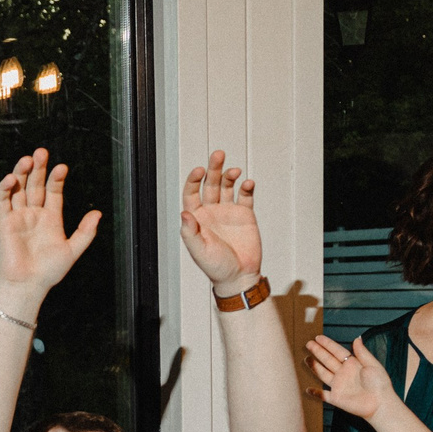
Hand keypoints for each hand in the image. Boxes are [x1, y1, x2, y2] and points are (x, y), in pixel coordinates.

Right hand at [0, 148, 99, 302]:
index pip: (53, 191)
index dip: (56, 179)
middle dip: (38, 168)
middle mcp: (34, 214)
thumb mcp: (72, 250)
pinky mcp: (4, 222)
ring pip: (18, 188)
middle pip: (35, 185)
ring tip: (28, 159)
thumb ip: (85, 232)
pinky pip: (2, 201)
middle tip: (42, 152)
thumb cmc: (49, 272)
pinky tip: (11, 178)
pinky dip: (5, 188)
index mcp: (50, 219)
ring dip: (21, 173)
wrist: (27, 285)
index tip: (62, 168)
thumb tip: (98, 213)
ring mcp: (18, 217)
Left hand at [180, 151, 262, 290]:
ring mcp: (228, 211)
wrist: (239, 276)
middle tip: (218, 155)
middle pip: (210, 184)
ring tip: (234, 171)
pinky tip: (248, 183)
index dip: (194, 179)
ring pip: (227, 186)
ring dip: (229, 175)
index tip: (200, 170)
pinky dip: (246, 188)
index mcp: (197, 218)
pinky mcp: (245, 214)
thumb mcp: (200, 251)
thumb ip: (191, 232)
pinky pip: (245, 196)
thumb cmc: (216, 267)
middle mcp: (211, 211)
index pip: (191, 193)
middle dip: (213, 169)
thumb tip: (184, 213)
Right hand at [305, 334, 398, 421]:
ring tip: (306, 359)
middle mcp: (344, 373)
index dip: (328, 344)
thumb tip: (357, 338)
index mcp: (353, 364)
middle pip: (328, 360)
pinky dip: (315, 393)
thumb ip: (362, 353)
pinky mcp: (336, 398)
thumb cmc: (380, 384)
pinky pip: (323, 395)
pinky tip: (307, 389)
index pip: (337, 352)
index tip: (318, 338)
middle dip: (318, 352)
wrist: (380, 404)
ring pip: (323, 374)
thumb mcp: (373, 365)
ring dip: (314, 367)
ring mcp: (339, 386)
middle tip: (308, 344)